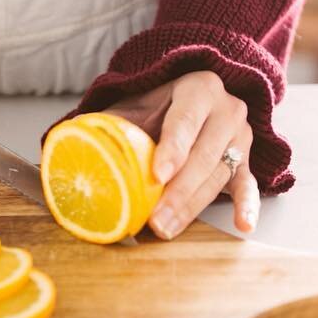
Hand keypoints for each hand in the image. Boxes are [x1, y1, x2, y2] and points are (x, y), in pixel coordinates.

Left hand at [103, 70, 258, 238]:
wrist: (194, 98)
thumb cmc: (157, 106)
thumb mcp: (133, 105)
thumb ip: (110, 123)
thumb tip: (68, 139)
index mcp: (199, 88)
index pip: (185, 120)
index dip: (172, 149)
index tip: (157, 176)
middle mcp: (227, 109)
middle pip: (203, 155)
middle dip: (177, 191)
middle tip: (155, 219)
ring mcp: (241, 136)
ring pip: (219, 175)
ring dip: (192, 206)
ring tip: (166, 229)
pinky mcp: (247, 160)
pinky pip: (248, 185)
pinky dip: (246, 205)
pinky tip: (242, 225)